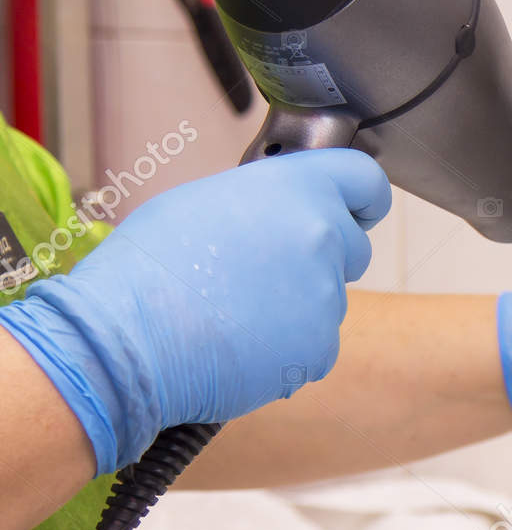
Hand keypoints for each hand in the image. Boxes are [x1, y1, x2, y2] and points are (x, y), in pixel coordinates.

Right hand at [0, 149, 390, 474]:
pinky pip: (316, 344)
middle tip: (266, 272)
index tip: (358, 211)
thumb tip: (282, 215)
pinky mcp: (320, 348)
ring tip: (235, 311)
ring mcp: (327, 296)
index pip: (367, 181)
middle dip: (324, 258)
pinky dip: (288, 347)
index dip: (363, 199)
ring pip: (328, 300)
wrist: (128, 338)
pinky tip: (240, 343)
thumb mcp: (206, 200)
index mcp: (297, 188)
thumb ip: (267, 202)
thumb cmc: (150, 265)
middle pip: (353, 248)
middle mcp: (323, 236)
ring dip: (298, 306)